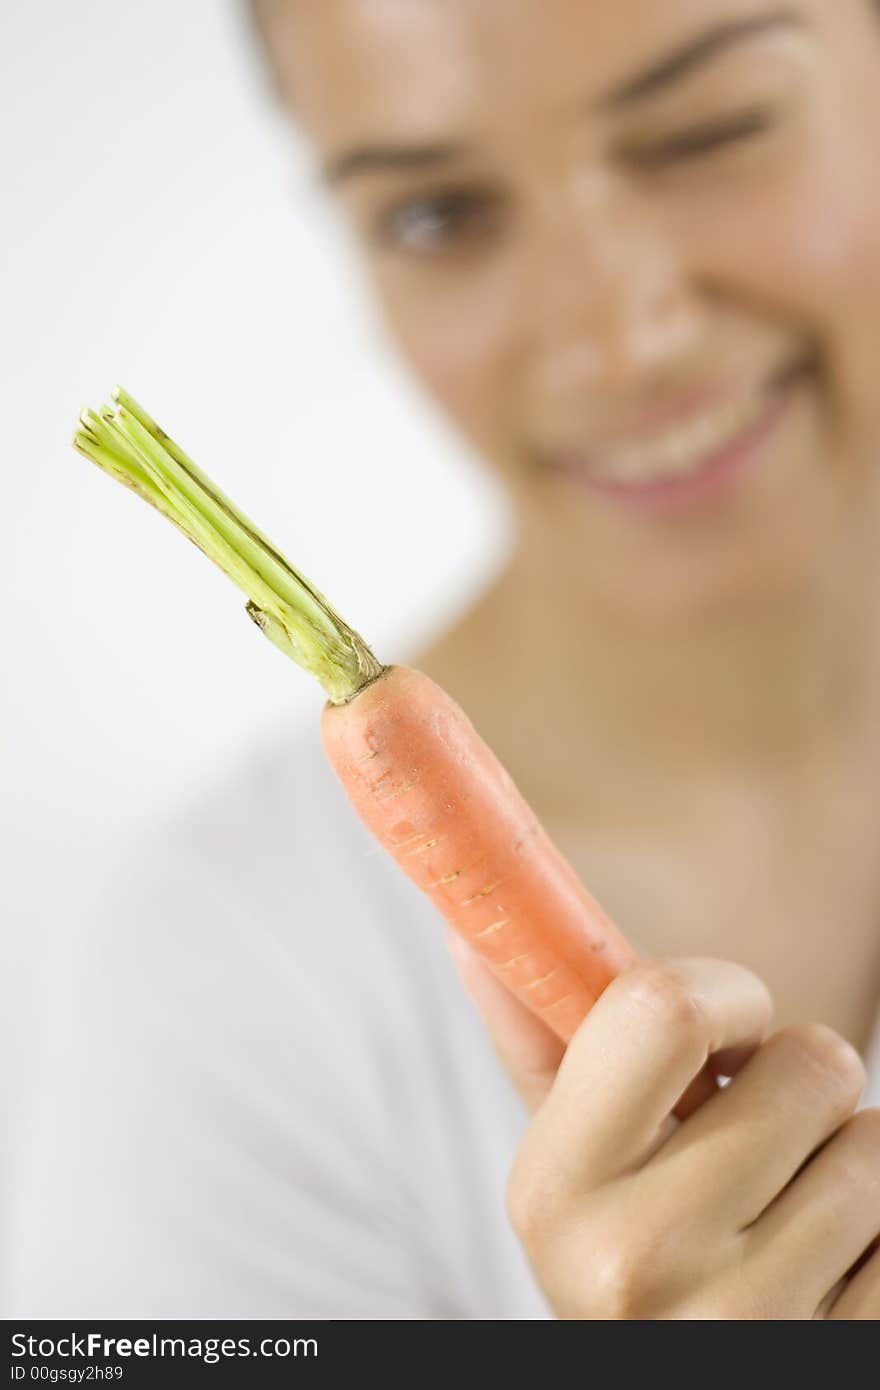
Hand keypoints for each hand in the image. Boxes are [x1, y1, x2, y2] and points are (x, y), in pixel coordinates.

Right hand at [447, 937, 879, 1318]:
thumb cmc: (629, 1254)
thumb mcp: (568, 1161)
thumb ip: (533, 1039)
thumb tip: (469, 934)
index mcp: (556, 1189)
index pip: (667, 1008)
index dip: (727, 994)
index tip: (730, 1031)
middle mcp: (640, 1262)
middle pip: (807, 1064)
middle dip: (800, 1083)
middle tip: (759, 1140)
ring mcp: (748, 1322)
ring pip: (873, 1144)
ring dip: (848, 1159)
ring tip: (789, 1212)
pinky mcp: (840, 1356)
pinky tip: (830, 1270)